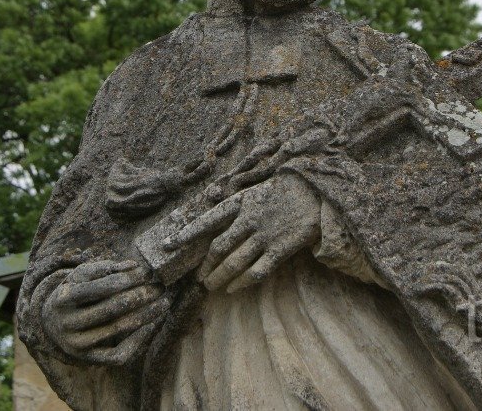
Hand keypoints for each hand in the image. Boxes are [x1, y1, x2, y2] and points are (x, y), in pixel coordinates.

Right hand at [42, 259, 170, 364]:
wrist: (52, 324)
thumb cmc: (74, 292)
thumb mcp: (81, 275)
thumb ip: (105, 268)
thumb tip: (134, 266)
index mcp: (63, 298)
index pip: (97, 289)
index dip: (124, 280)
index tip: (145, 273)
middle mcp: (67, 323)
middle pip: (110, 309)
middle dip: (139, 296)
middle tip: (159, 287)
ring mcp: (77, 344)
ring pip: (117, 329)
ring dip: (145, 315)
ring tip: (163, 302)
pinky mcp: (88, 359)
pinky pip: (118, 354)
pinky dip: (137, 340)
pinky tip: (151, 325)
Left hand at [164, 173, 320, 292]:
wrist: (313, 193)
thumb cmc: (280, 192)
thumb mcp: (252, 193)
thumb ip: (233, 209)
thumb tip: (212, 227)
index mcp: (239, 203)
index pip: (207, 220)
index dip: (187, 234)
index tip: (168, 245)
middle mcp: (248, 220)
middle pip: (218, 248)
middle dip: (206, 266)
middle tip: (198, 278)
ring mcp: (264, 235)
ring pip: (234, 263)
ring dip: (220, 277)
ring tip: (211, 286)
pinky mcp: (279, 249)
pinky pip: (256, 271)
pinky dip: (242, 282)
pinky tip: (233, 288)